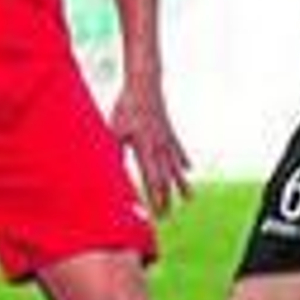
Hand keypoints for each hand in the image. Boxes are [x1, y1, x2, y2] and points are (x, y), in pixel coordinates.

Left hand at [110, 75, 192, 217]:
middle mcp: (160, 147)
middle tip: (167, 216)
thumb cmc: (126, 106)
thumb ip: (114, 153)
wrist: (145, 83)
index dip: (155, 197)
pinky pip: (178, 150)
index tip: (157, 213)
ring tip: (189, 198)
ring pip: (176, 167)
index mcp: (145, 148)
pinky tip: (189, 170)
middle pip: (165, 178)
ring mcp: (167, 139)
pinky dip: (183, 160)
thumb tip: (110, 173)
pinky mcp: (169, 131)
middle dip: (167, 198)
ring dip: (181, 184)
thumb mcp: (115, 130)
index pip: (152, 179)